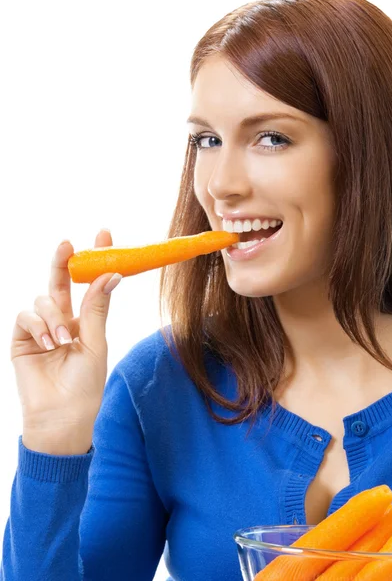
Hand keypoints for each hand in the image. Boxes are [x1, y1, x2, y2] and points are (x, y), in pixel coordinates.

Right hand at [11, 229, 121, 453]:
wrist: (63, 416)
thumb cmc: (85, 384)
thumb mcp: (95, 342)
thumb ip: (97, 308)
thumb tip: (111, 273)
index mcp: (83, 320)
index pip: (89, 283)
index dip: (95, 259)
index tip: (104, 233)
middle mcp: (62, 320)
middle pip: (60, 281)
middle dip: (63, 260)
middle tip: (68, 244)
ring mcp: (40, 328)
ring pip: (43, 299)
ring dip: (54, 316)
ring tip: (62, 340)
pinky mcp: (21, 338)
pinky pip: (26, 316)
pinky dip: (38, 326)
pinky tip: (48, 343)